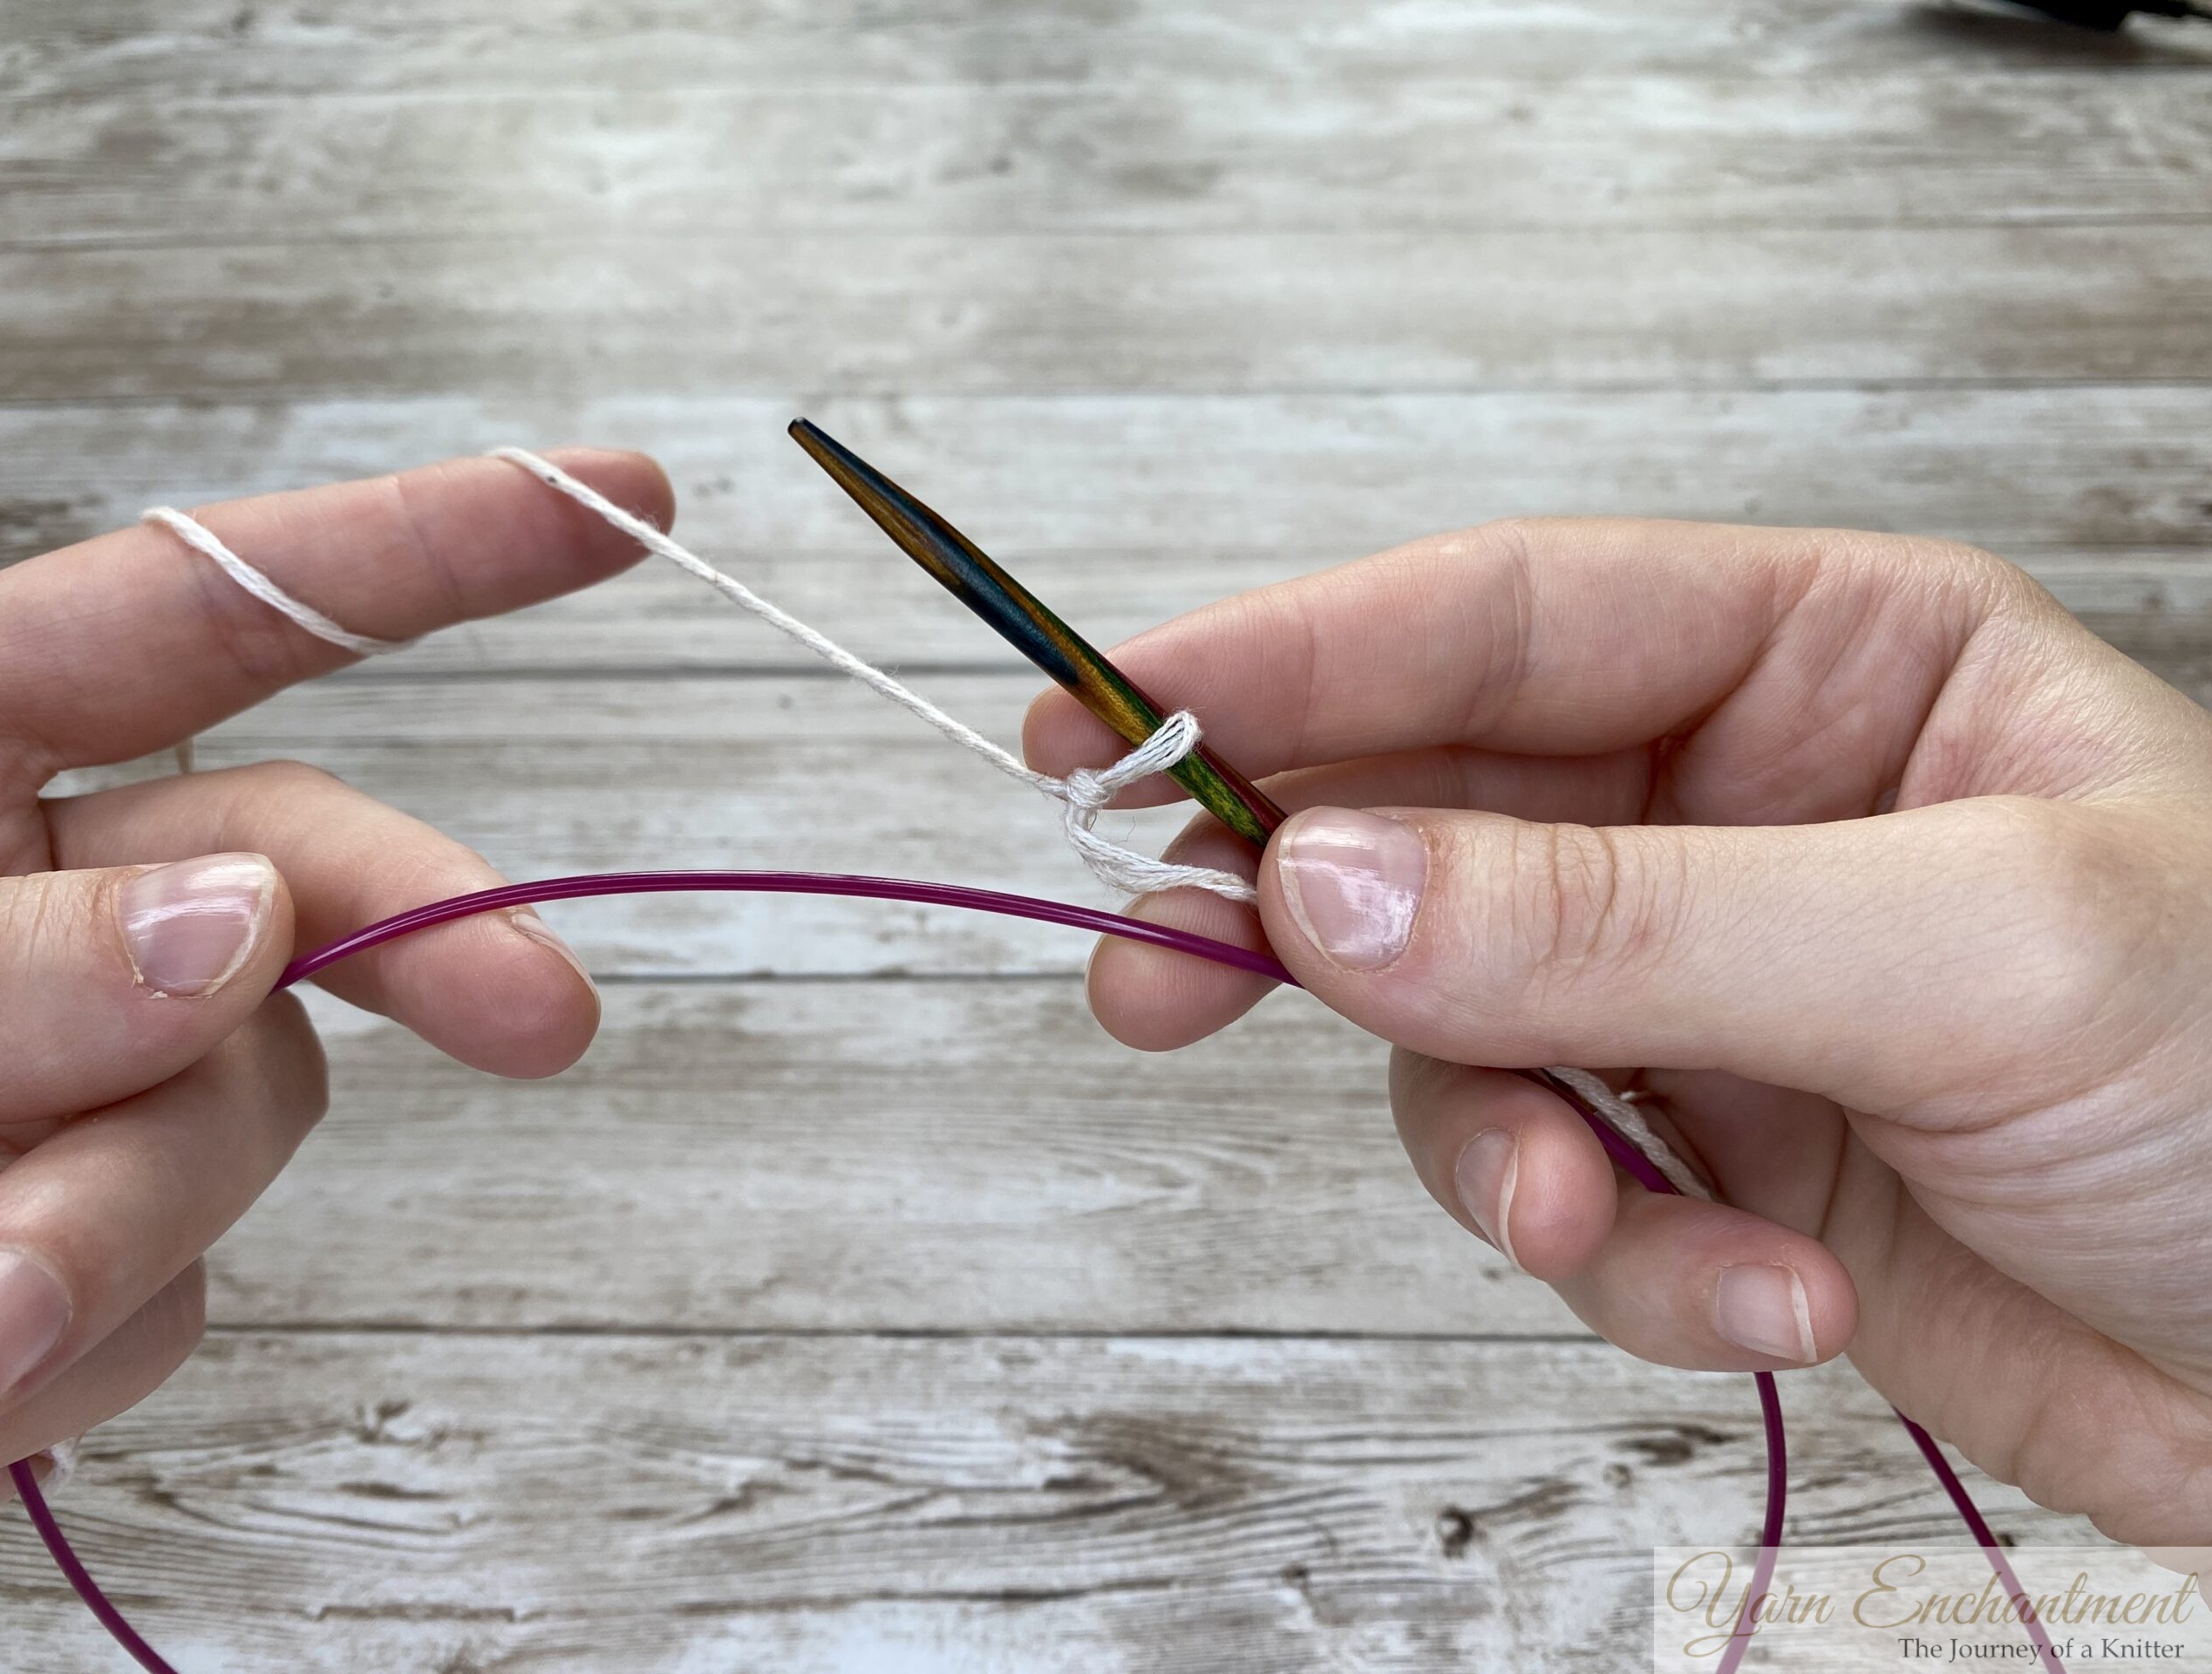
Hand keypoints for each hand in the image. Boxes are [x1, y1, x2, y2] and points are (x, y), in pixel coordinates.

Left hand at [0, 450, 671, 1512]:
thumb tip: (244, 925)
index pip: (205, 609)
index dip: (423, 547)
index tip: (620, 501)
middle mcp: (39, 905)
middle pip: (297, 870)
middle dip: (424, 938)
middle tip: (547, 1025)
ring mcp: (76, 1084)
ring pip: (233, 1116)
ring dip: (116, 1222)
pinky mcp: (80, 1252)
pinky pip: (162, 1294)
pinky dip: (73, 1337)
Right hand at [1025, 517, 2211, 1546]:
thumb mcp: (1964, 959)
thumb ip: (1627, 921)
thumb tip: (1323, 883)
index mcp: (1822, 664)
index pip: (1499, 620)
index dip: (1287, 657)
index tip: (1099, 719)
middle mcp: (1735, 811)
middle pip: (1430, 822)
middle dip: (1305, 923)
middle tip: (1151, 984)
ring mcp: (1707, 992)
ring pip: (1467, 1039)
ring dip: (1508, 1147)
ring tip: (1597, 1215)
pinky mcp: (1709, 1162)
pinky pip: (1571, 1199)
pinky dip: (1638, 1268)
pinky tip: (1770, 1302)